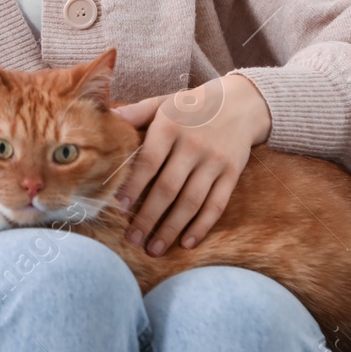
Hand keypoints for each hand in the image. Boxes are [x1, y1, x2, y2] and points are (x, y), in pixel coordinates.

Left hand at [109, 73, 271, 255]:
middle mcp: (193, 145)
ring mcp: (214, 161)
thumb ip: (137, 112)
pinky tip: (186, 243)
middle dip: (148, 218)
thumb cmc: (193, 105)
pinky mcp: (231, 174)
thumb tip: (108, 118)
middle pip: (168, 188)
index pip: (148, 161)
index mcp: (170, 126)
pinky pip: (216, 205)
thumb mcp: (164, 102)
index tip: (119, 207)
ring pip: (191, 202)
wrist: (242, 102)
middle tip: (133, 239)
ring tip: (154, 249)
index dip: (133, 186)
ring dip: (171, 229)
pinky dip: (201, 227)